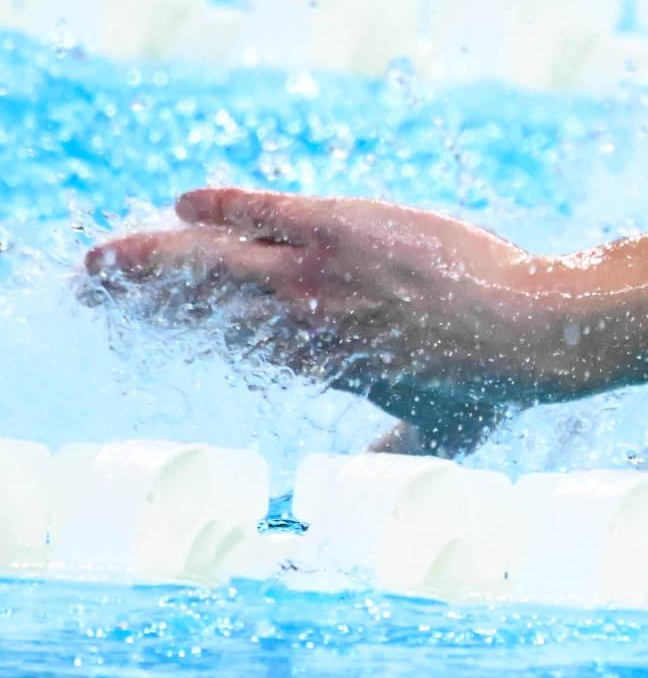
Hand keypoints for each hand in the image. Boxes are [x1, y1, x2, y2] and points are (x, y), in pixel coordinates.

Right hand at [83, 188, 577, 453]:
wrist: (530, 330)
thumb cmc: (493, 382)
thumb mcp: (439, 429)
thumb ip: (400, 446)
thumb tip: (394, 474)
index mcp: (314, 361)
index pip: (226, 342)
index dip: (177, 329)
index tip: (141, 320)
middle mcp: (302, 320)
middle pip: (197, 303)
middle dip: (135, 296)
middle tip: (88, 287)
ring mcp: (319, 271)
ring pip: (210, 259)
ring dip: (148, 256)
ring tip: (103, 257)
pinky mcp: (342, 226)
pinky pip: (262, 210)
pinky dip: (220, 205)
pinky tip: (185, 202)